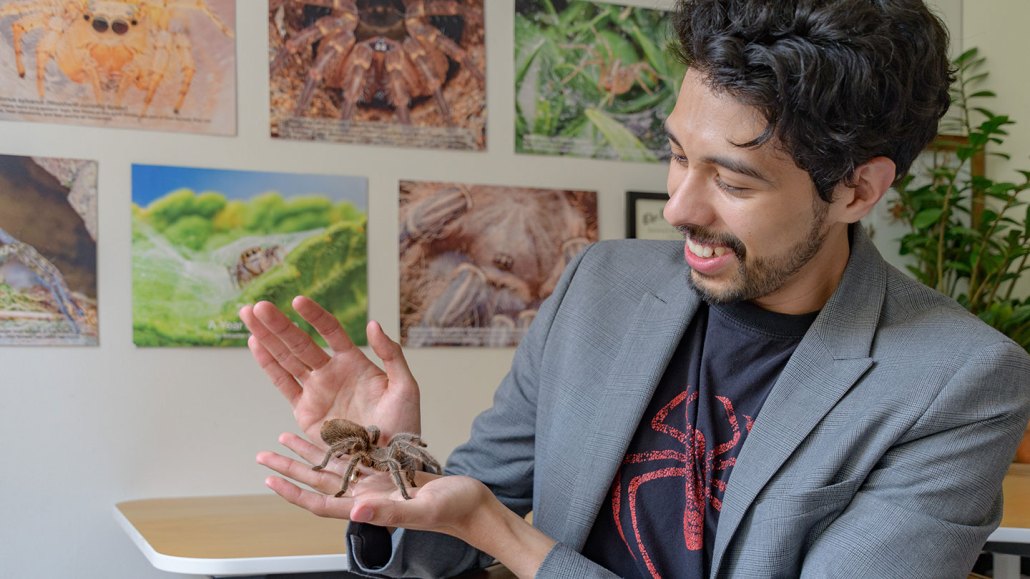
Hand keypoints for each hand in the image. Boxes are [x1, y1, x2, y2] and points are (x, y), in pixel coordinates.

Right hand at [240, 296, 419, 442]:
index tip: (298, 301)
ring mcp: (316, 390)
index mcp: (355, 362)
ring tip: (248, 315)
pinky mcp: (305, 411)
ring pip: (286, 358)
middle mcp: (332, 372)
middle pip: (300, 342)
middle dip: (278, 324)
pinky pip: (283, 384)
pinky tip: (255, 344)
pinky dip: (268, 364)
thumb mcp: (405, 386)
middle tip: (256, 305)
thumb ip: (391, 354)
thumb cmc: (403, 423)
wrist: (389, 460)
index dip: (314, 316)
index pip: (330, 331)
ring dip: (267, 337)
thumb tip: (373, 324)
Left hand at [258, 433, 556, 577]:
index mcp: (370, 505)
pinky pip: (357, 457)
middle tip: (263, 455)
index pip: (321, 501)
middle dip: (290, 469)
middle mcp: (367, 494)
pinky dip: (339, 445)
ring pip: (334, 468)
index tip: (269, 479)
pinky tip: (327, 434)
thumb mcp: (424, 509)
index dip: (293, 492)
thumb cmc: (455, 510)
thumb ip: (389, 511)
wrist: (475, 504)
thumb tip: (356, 509)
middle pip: (319, 483)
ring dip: (309, 454)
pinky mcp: (389, 471)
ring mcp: (377, 483)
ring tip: (284, 439)